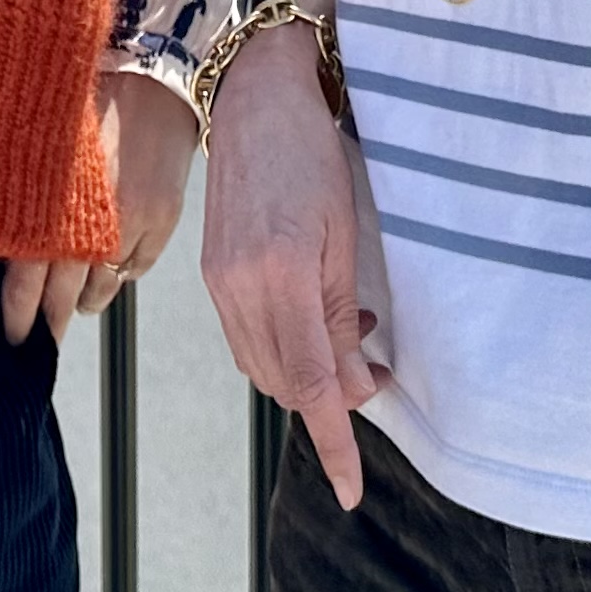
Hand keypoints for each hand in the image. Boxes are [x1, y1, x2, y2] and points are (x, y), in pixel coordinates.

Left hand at [3, 73, 198, 343]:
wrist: (155, 70)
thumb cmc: (89, 99)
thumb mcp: (44, 145)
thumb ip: (28, 197)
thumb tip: (10, 249)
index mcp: (54, 200)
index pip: (28, 277)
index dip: (18, 311)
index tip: (12, 334)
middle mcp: (93, 219)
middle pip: (65, 294)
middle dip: (50, 322)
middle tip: (38, 338)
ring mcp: (132, 223)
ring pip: (103, 288)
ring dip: (86, 297)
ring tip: (75, 297)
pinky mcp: (162, 221)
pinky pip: (135, 269)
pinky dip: (121, 270)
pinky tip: (110, 261)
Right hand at [199, 22, 382, 507]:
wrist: (253, 101)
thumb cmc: (311, 154)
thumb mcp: (343, 233)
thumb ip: (343, 313)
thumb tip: (354, 381)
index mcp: (281, 278)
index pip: (313, 385)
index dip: (335, 443)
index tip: (352, 490)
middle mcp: (240, 291)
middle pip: (287, 385)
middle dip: (332, 398)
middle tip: (378, 366)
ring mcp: (220, 285)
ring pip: (265, 368)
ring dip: (309, 372)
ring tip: (352, 331)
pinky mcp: (212, 275)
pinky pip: (248, 338)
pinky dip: (285, 346)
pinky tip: (316, 315)